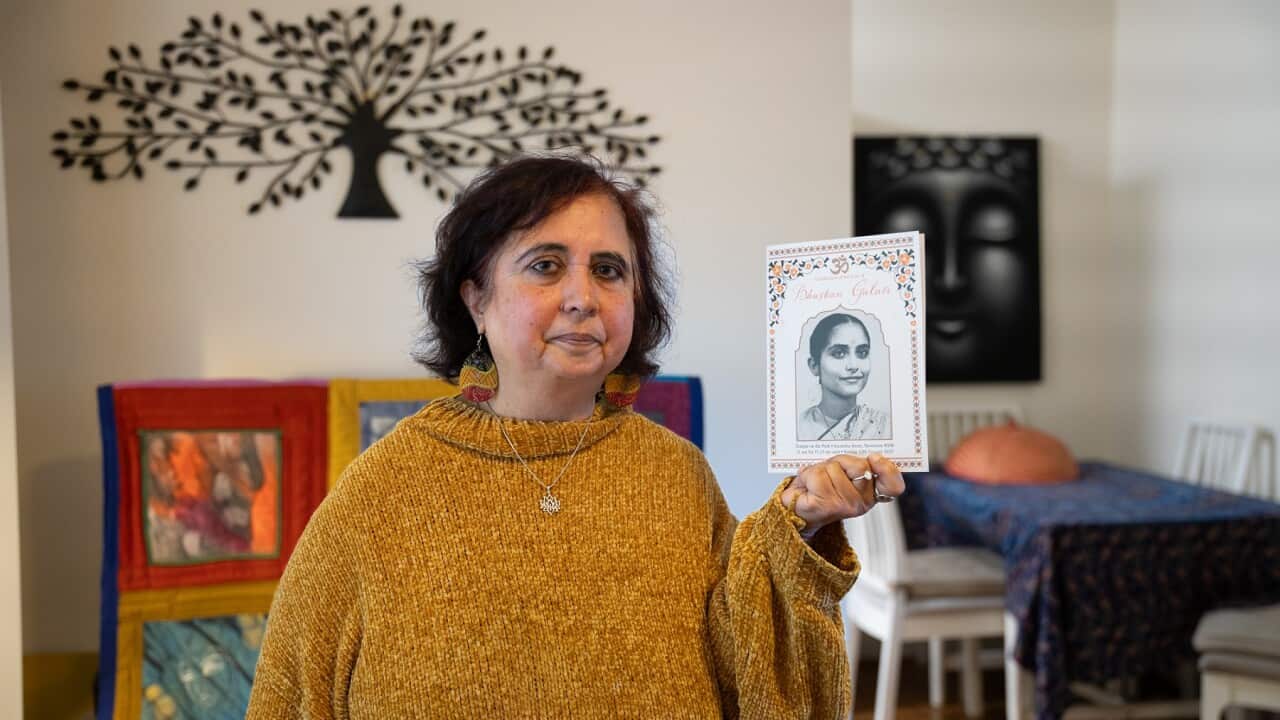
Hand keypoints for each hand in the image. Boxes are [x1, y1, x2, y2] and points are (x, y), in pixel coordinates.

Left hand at [779, 453, 904, 536]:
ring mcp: (844, 506)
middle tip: (831, 471)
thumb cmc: (820, 488)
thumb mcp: (844, 471)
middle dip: (841, 461)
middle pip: (860, 466)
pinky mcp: (824, 505)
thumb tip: (869, 458)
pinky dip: (808, 475)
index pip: (893, 486)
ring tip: (817, 480)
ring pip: (834, 468)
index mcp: (870, 493)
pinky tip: (808, 485)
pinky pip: (817, 476)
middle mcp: (861, 503)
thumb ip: (857, 465)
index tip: (875, 458)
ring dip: (821, 469)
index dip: (889, 470)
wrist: (796, 506)